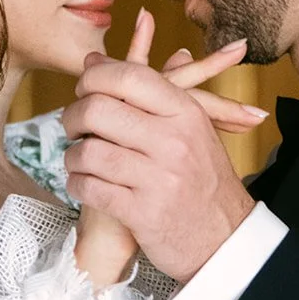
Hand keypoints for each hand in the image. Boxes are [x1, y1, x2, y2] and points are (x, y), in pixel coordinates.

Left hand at [64, 18, 256, 282]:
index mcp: (187, 114)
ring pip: (88, 151)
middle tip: (72, 127)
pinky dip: (77, 184)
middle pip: (99, 110)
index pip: (129, 76)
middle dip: (73, 117)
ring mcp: (158, 179)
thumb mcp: (192, 128)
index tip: (85, 91)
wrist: (226, 239)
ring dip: (73, 156)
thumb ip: (144, 94)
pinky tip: (83, 184)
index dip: (95, 79)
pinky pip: (89, 188)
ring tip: (78, 160)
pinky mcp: (142, 213)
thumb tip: (94, 60)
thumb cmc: (202, 181)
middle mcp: (174, 142)